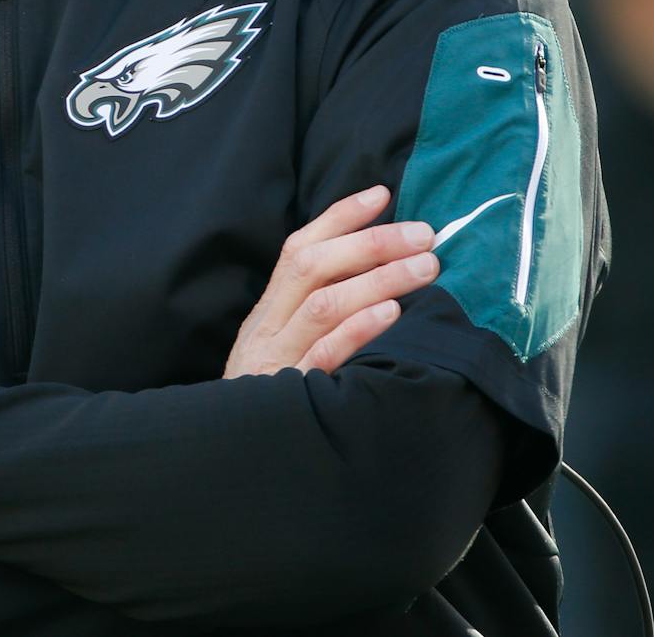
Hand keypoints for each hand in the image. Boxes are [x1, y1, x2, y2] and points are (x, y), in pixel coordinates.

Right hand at [223, 185, 436, 378]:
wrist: (228, 459)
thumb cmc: (269, 399)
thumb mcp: (280, 349)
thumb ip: (313, 313)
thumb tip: (375, 273)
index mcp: (268, 312)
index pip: (300, 249)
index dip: (340, 217)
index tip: (383, 194)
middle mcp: (269, 329)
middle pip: (314, 268)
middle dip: (372, 243)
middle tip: (424, 235)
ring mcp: (278, 361)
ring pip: (325, 306)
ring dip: (378, 279)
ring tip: (425, 267)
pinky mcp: (292, 396)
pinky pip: (325, 357)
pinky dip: (358, 330)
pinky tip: (391, 314)